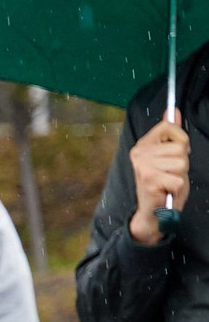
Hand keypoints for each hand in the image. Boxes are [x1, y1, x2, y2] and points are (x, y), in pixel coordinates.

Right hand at [130, 107, 190, 244]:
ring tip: (168, 181)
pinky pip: (179, 179)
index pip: (169, 127)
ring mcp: (144, 167)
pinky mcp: (150, 181)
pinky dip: (177, 188)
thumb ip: (170, 133)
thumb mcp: (168, 156)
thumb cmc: (162, 183)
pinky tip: (166, 190)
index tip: (174, 153)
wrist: (152, 212)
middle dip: (182, 162)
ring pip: (182, 163)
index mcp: (143, 145)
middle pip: (180, 147)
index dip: (180, 139)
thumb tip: (172, 110)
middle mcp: (140, 153)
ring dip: (180, 176)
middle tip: (170, 173)